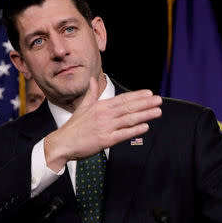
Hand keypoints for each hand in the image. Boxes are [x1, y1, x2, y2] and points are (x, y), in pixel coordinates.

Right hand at [44, 77, 161, 171]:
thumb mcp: (83, 106)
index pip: (123, 99)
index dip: (137, 96)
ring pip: (129, 119)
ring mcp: (105, 127)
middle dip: (146, 103)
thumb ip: (91, 93)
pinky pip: (123, 134)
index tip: (149, 93)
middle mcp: (104, 115)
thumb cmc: (74, 126)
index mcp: (100, 106)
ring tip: (157, 111)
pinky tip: (145, 127)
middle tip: (159, 99)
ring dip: (145, 115)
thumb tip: (92, 79)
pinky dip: (135, 130)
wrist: (62, 143)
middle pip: (129, 107)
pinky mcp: (105, 140)